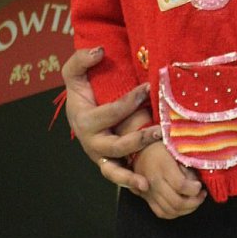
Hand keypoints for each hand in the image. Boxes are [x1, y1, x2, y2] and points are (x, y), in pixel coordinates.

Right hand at [61, 47, 162, 194]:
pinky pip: (117, 177)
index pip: (111, 112)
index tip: (149, 88)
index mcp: (84, 120)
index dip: (130, 100)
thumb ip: (81, 59)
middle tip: (161, 129)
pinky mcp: (108, 164)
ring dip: (131, 174)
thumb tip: (99, 51)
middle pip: (115, 145)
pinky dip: (128, 183)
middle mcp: (91, 142)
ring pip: (113, 169)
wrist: (79, 111)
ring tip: (148, 179)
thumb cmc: (81, 91)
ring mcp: (99, 156)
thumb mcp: (74, 73)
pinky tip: (146, 186)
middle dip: (138, 138)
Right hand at [133, 141, 206, 219]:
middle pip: (176, 202)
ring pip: (170, 211)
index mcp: (162, 166)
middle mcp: (154, 182)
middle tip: (201, 195)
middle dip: (194, 202)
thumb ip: (186, 165)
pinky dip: (175, 213)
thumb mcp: (176, 149)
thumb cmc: (161, 147)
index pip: (180, 185)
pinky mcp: (147, 199)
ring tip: (195, 200)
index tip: (200, 185)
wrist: (139, 150)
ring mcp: (149, 192)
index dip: (194, 189)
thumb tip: (195, 182)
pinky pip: (161, 213)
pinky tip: (183, 207)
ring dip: (187, 210)